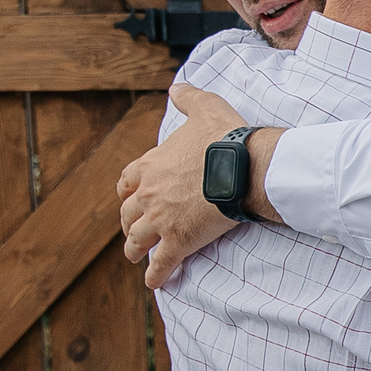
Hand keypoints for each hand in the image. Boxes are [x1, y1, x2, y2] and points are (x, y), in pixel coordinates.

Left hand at [119, 85, 245, 288]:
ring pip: (137, 240)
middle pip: (127, 213)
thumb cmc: (226, 138)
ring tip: (136, 258)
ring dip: (134, 249)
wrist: (244, 167)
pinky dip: (155, 275)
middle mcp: (149, 194)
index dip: (126, 192)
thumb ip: (188, 97)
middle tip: (132, 231)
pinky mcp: (178, 241)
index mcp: (151, 165)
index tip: (127, 199)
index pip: (127, 182)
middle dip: (128, 223)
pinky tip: (153, 283)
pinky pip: (161, 263)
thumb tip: (177, 87)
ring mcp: (161, 220)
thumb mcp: (204, 107)